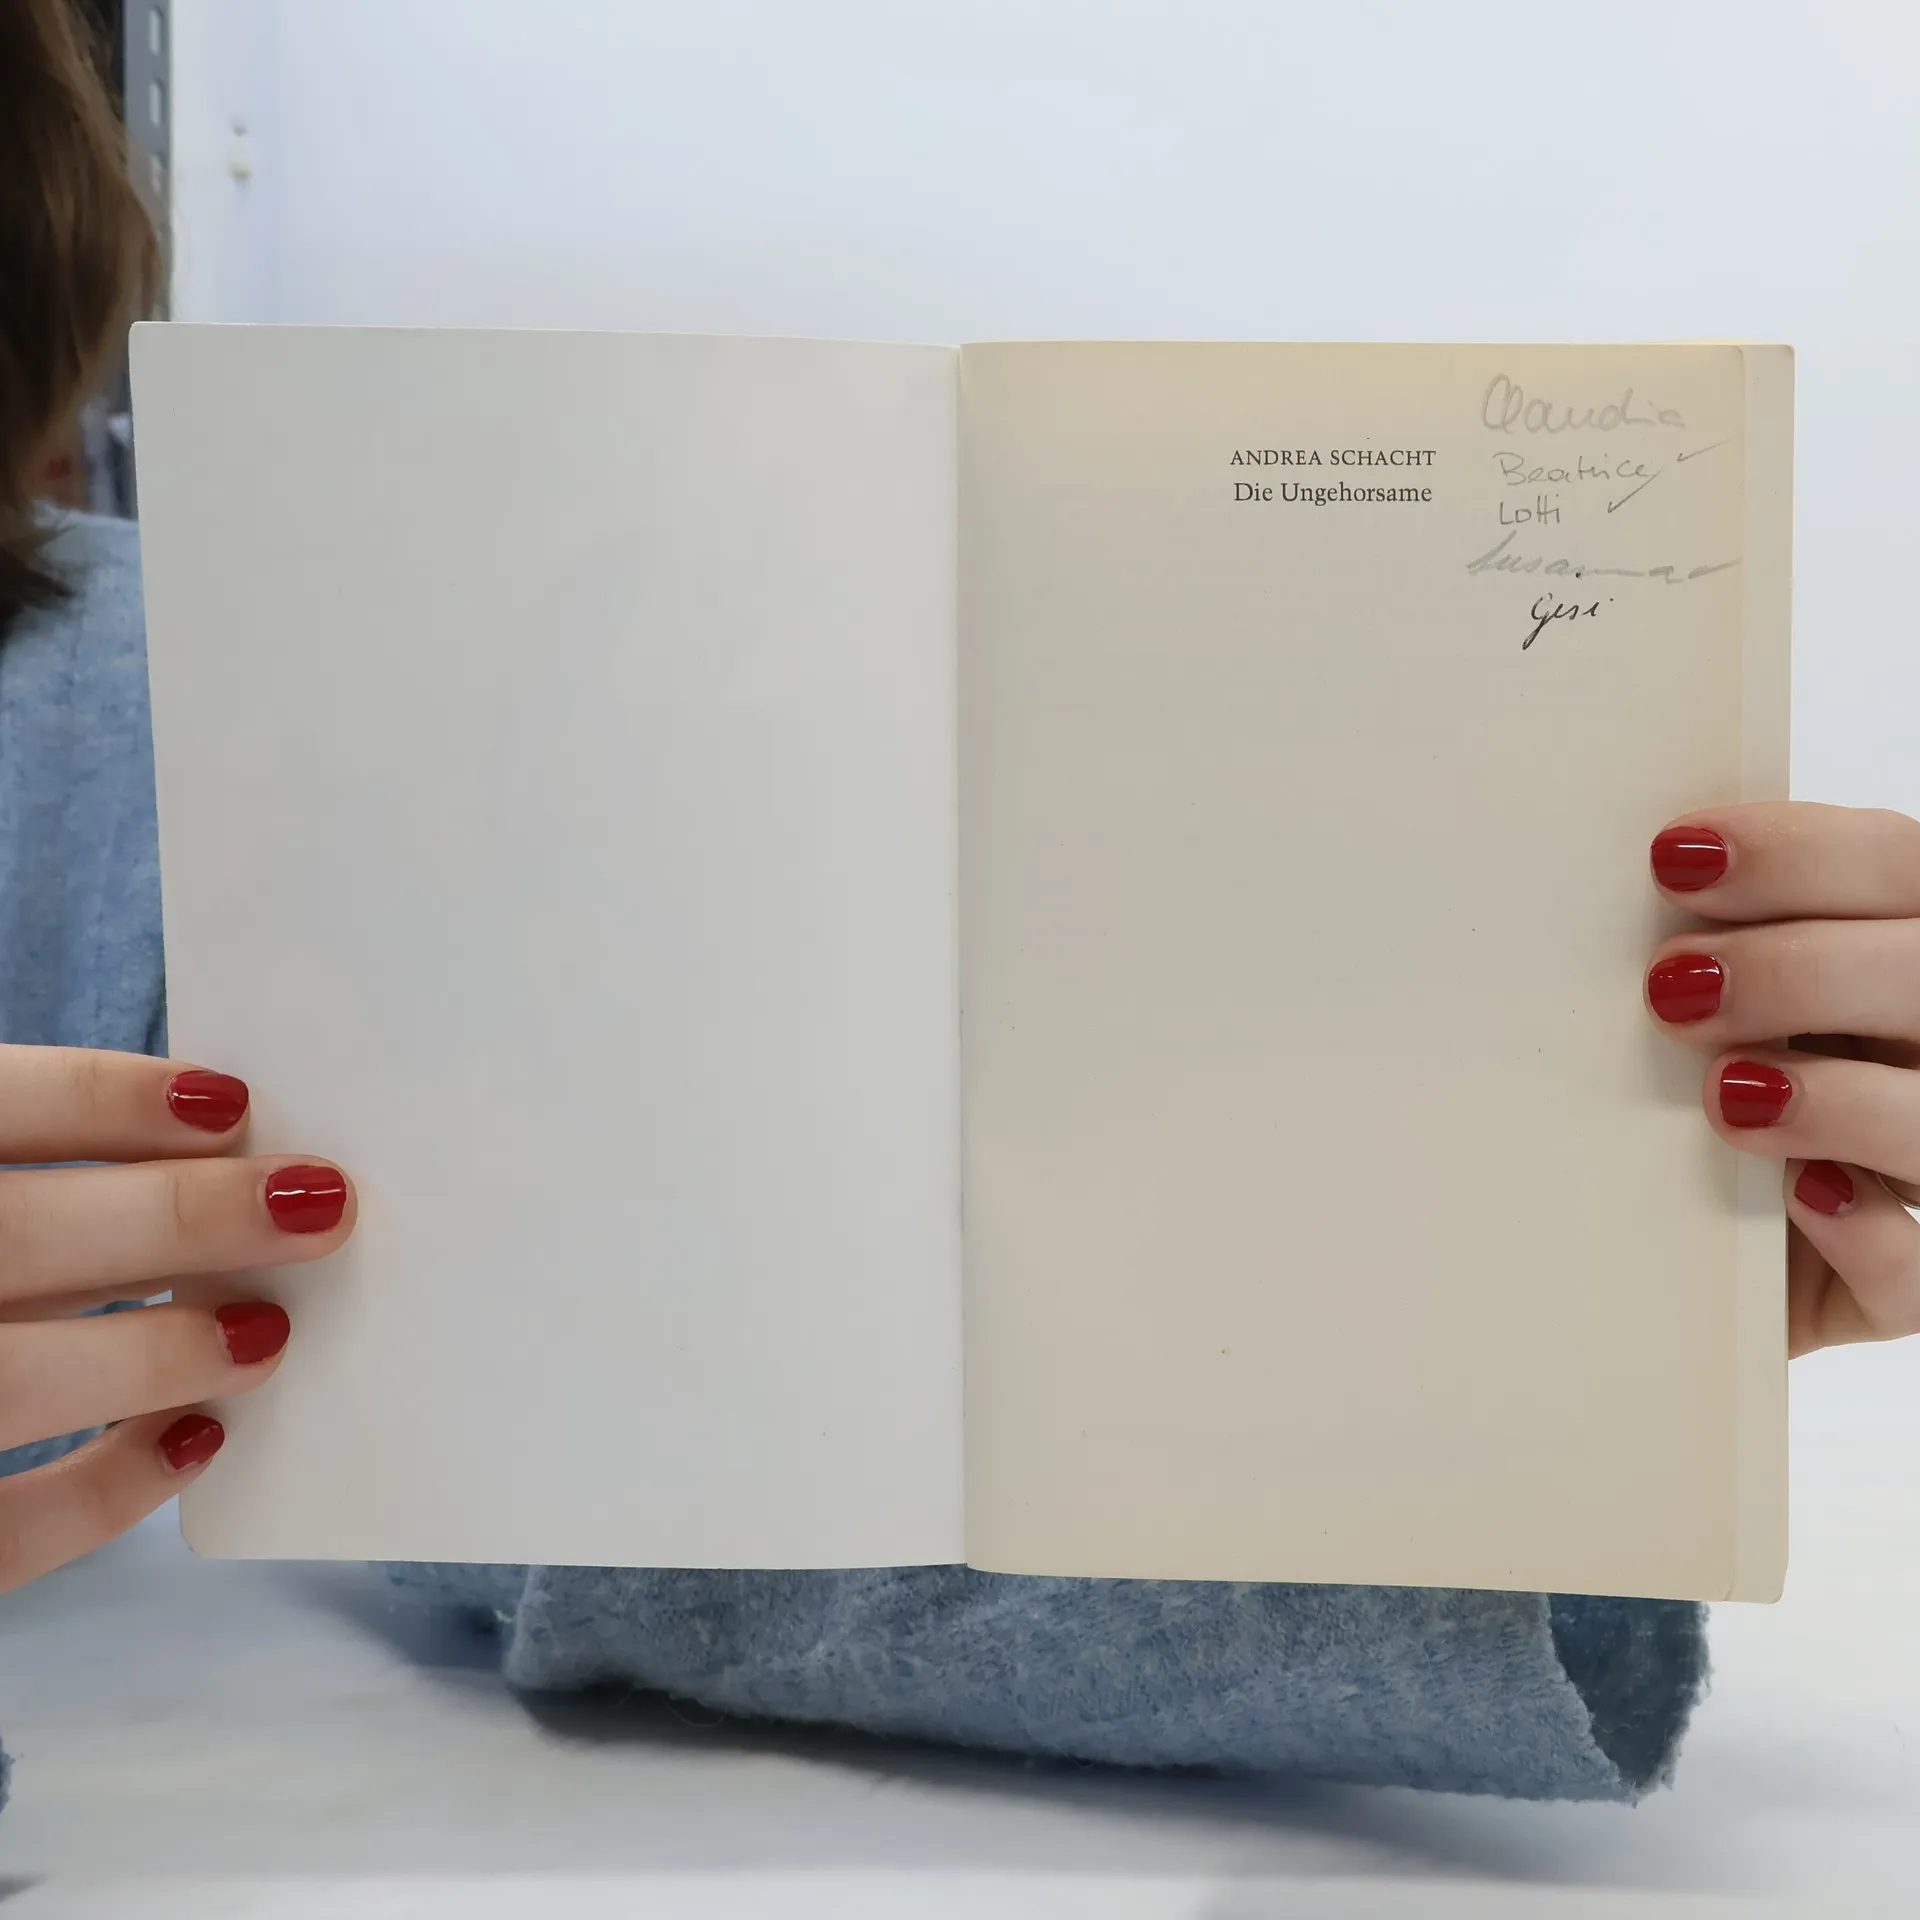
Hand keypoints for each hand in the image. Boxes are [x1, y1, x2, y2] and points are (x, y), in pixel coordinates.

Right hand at [0, 1046, 352, 1589]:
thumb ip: (29, 1181)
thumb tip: (220, 1158)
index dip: (105, 1096)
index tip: (231, 1101)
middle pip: (13, 1238)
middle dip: (179, 1217)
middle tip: (315, 1204)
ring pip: (7, 1381)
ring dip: (156, 1353)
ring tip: (266, 1332)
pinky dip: (106, 1494)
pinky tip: (194, 1442)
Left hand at [1647, 803, 1919, 1355]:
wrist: (1666, 1259)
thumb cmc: (1680, 1107)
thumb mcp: (1703, 1009)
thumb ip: (1708, 944)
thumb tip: (1644, 876)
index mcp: (1894, 955)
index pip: (1897, 864)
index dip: (1800, 853)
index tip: (1672, 858)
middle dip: (1801, 969)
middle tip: (1671, 989)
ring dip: (1839, 1097)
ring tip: (1728, 1095)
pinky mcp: (1907, 1288)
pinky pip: (1919, 1269)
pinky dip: (1871, 1232)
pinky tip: (1806, 1196)